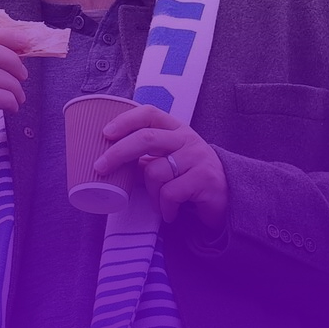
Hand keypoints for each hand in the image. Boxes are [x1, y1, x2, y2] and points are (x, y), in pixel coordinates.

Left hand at [94, 105, 228, 230]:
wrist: (228, 198)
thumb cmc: (190, 178)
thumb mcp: (168, 162)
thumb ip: (144, 159)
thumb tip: (109, 160)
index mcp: (176, 129)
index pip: (149, 114)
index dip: (126, 120)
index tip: (105, 133)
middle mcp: (187, 139)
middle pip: (146, 138)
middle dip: (118, 153)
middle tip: (100, 168)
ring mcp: (197, 157)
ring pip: (155, 172)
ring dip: (151, 194)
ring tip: (159, 204)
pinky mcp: (204, 178)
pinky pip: (170, 193)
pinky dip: (165, 207)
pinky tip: (171, 213)